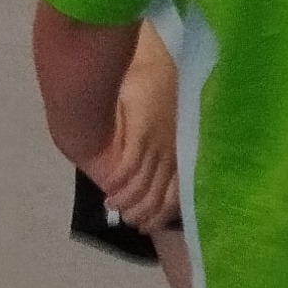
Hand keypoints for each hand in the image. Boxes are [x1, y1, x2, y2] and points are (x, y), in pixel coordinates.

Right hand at [94, 42, 183, 230]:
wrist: (150, 63)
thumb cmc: (155, 89)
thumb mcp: (159, 124)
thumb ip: (151, 147)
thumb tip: (135, 174)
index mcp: (178, 150)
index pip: (175, 192)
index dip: (161, 213)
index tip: (148, 224)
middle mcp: (171, 151)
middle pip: (158, 196)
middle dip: (143, 213)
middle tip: (128, 220)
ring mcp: (157, 144)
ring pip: (143, 187)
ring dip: (127, 202)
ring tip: (113, 207)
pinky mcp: (142, 134)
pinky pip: (129, 168)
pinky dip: (119, 183)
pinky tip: (109, 190)